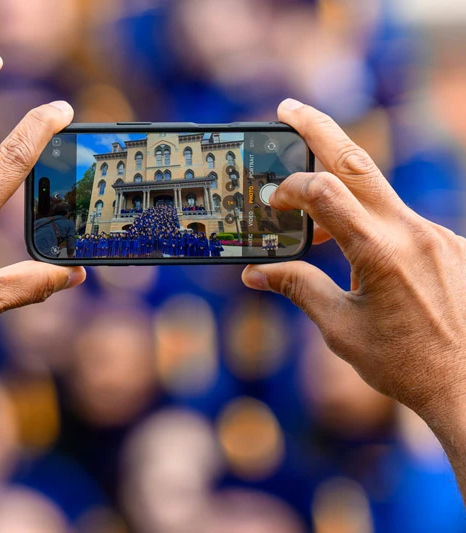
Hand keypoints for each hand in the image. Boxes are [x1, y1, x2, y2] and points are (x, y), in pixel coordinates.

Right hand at [242, 99, 465, 427]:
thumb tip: (256, 273)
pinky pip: (402, 222)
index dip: (289, 188)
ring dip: (342, 192)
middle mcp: (413, 232)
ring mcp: (437, 235)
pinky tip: (362, 259)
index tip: (270, 202)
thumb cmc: (404, 364)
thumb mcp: (339, 328)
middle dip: (319, 128)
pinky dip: (372, 226)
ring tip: (314, 214)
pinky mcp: (451, 245)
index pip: (324, 193)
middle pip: (357, 162)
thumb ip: (298, 288)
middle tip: (289, 108)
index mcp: (380, 252)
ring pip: (380, 195)